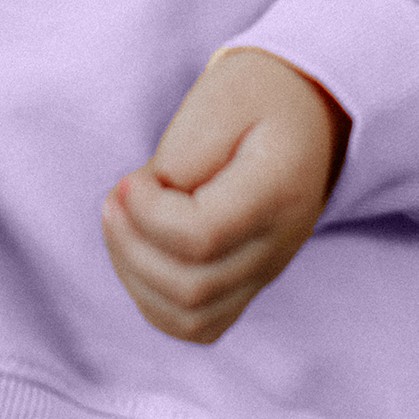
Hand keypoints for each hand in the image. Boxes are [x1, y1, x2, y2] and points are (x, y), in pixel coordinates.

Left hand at [101, 47, 348, 344]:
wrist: (304, 111)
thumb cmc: (255, 95)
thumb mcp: (222, 96)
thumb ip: (184, 154)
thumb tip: (146, 207)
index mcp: (277, 190)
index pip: (204, 236)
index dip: (148, 215)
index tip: (129, 178)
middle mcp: (277, 246)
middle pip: (192, 289)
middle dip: (132, 247)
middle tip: (115, 196)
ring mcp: (263, 272)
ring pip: (190, 319)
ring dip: (135, 275)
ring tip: (121, 219)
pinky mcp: (245, 284)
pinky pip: (195, 323)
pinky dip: (151, 297)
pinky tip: (137, 246)